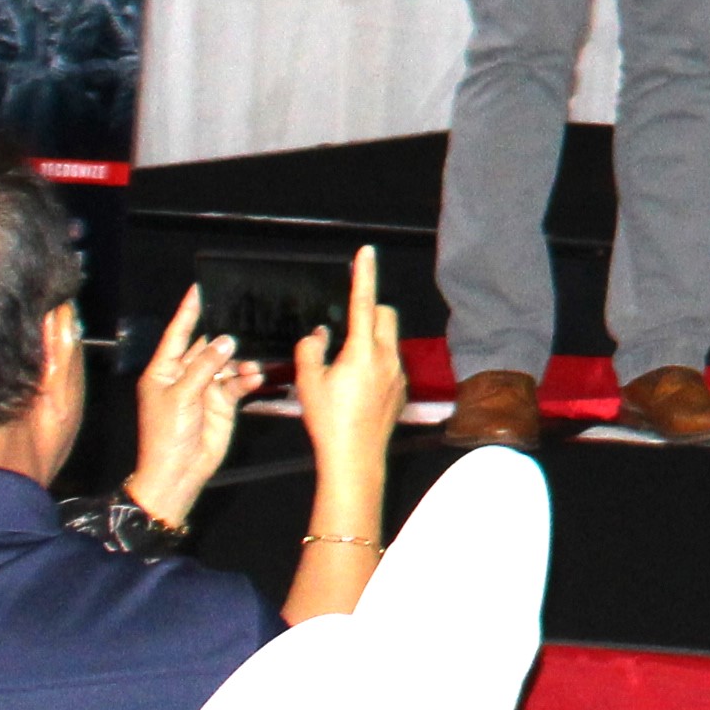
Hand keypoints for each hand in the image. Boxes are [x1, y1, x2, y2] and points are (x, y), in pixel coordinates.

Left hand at [124, 285, 245, 527]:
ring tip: (251, 364)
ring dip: (240, 362)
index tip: (199, 289)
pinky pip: (238, 383)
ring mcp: (204, 389)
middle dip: (224, 338)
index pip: (177, 334)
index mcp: (163, 371)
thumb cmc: (166, 434)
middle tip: (246, 323)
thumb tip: (226, 341)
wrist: (178, 472)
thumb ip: (204, 366)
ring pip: (227, 364)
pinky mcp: (223, 403)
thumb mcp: (180, 396)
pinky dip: (247, 379)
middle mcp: (184, 376)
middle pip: (207, 347)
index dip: (188, 312)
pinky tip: (253, 378)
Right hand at [288, 246, 409, 478]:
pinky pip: (391, 362)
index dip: (364, 275)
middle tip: (345, 328)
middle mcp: (387, 356)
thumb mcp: (308, 382)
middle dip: (370, 311)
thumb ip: (311, 350)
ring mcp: (398, 373)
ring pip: (389, 340)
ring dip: (371, 339)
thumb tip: (319, 335)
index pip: (364, 302)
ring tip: (345, 365)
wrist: (355, 457)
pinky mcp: (401, 388)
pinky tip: (357, 386)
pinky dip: (376, 361)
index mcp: (363, 350)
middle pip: (386, 315)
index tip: (366, 252)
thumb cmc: (329, 420)